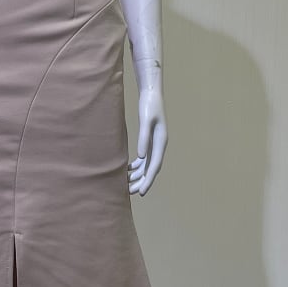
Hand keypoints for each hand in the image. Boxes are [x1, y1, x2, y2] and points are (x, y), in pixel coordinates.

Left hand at [129, 81, 166, 195]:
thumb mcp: (145, 120)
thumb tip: (141, 157)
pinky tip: (127, 171)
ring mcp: (154, 143)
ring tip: (126, 185)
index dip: (148, 180)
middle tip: (131, 193)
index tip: (142, 192)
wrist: (151, 93)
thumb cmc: (149, 105)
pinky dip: (136, 166)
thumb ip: (143, 138)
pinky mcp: (149, 140)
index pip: (154, 166)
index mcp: (161, 142)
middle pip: (151, 168)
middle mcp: (159, 145)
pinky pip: (143, 158)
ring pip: (146, 165)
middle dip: (142, 181)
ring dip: (138, 175)